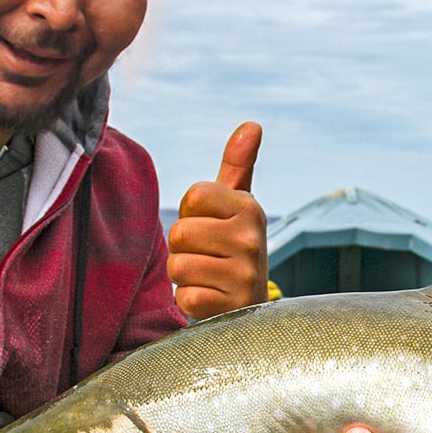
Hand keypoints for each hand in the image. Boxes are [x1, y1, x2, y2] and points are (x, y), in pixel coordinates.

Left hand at [168, 122, 268, 318]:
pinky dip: (190, 300)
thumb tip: (252, 125)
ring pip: (178, 265)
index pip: (194, 196)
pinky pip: (185, 297)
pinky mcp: (232, 307)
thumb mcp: (237, 205)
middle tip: (206, 256)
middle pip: (180, 232)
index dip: (191, 212)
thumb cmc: (233, 246)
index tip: (209, 225)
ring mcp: (244, 275)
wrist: (252, 305)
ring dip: (183, 275)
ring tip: (207, 277)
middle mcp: (252, 239)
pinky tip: (210, 298)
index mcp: (249, 208)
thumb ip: (238, 165)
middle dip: (183, 247)